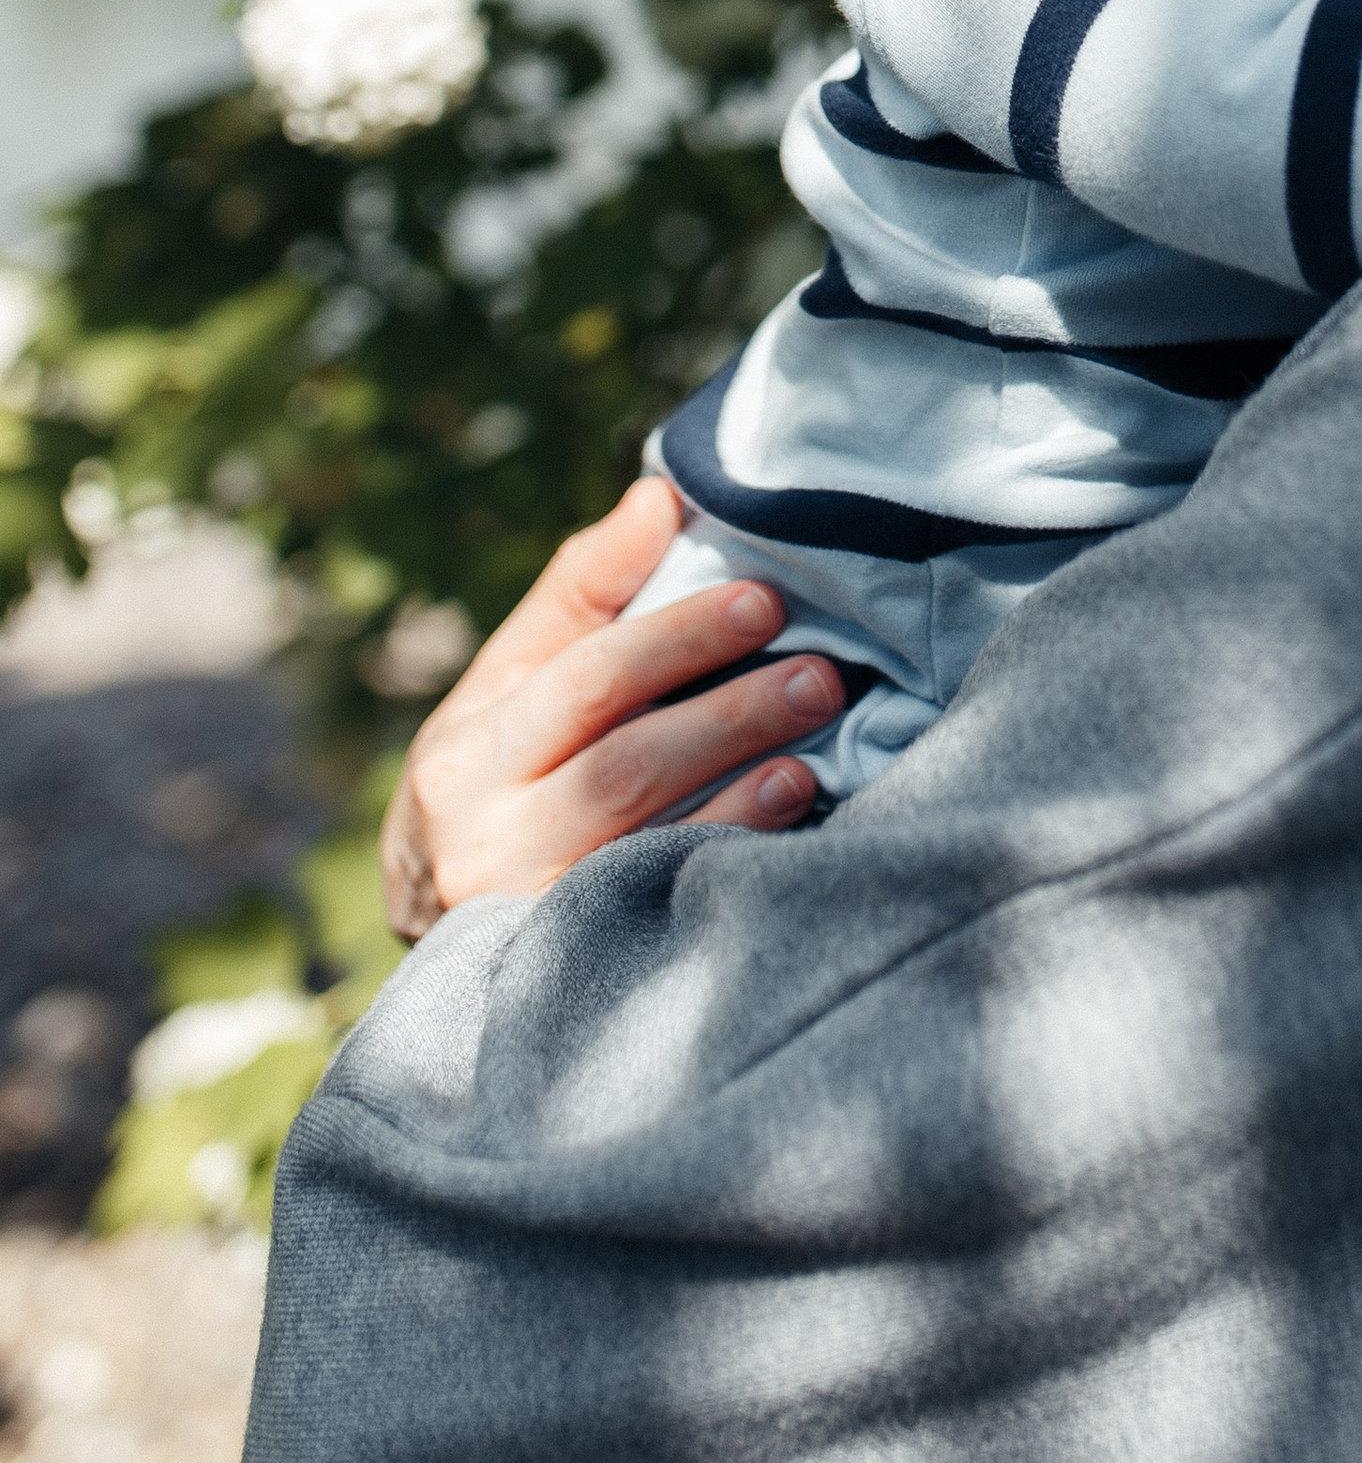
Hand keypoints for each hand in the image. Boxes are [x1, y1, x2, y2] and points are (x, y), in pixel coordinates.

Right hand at [378, 477, 844, 942]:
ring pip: (645, 841)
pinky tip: (790, 822)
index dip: (677, 636)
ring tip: (813, 751)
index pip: (584, 677)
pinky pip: (661, 908)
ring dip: (742, 790)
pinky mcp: (573, 966)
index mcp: (471, 750)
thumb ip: (584, 591)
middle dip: (727, 713)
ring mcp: (529, 910)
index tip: (764, 598)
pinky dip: (730, 858)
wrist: (439, 939)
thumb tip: (660, 496)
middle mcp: (486, 836)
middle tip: (820, 674)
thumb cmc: (499, 778)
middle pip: (621, 765)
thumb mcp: (511, 685)